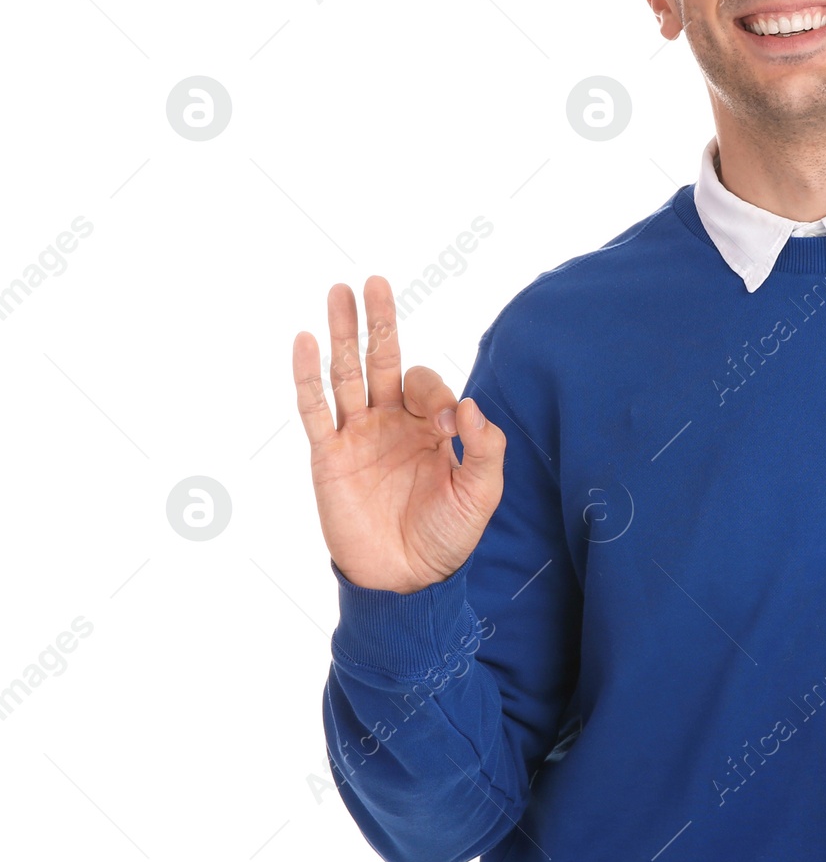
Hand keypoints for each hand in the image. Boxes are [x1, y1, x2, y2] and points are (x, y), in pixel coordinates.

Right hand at [293, 276, 505, 593]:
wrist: (406, 580)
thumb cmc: (447, 537)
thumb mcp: (481, 492)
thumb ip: (485, 446)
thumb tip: (469, 403)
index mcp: (430, 427)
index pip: (426, 384)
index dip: (436, 391)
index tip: (447, 421)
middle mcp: (392, 423)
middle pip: (382, 360)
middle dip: (380, 321)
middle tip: (374, 281)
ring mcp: (358, 436)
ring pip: (346, 373)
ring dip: (343, 333)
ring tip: (338, 291)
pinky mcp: (328, 457)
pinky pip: (315, 409)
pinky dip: (307, 375)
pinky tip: (304, 341)